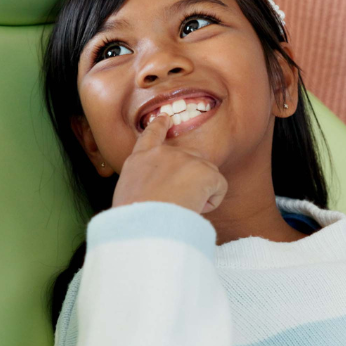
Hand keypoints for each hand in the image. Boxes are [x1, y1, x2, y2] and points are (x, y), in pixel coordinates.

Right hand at [110, 115, 227, 212]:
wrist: (145, 227)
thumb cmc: (132, 222)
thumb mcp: (126, 196)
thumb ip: (142, 186)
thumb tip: (156, 195)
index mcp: (139, 160)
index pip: (151, 135)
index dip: (160, 125)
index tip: (165, 118)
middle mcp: (162, 154)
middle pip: (189, 158)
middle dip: (192, 177)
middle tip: (179, 202)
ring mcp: (185, 159)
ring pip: (206, 174)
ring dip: (201, 192)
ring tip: (182, 210)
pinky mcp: (204, 172)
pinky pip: (219, 188)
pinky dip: (212, 202)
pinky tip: (195, 210)